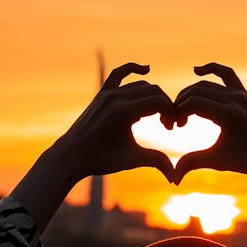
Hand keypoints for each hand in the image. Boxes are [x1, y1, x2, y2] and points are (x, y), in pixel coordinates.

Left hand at [54, 62, 175, 182]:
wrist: (70, 156)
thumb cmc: (100, 160)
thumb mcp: (131, 160)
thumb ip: (156, 161)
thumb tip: (175, 177)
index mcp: (123, 112)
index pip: (159, 102)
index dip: (171, 113)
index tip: (172, 128)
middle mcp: (115, 98)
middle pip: (153, 92)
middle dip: (166, 105)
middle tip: (168, 125)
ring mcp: (107, 93)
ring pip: (141, 85)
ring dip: (154, 96)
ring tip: (158, 116)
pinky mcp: (102, 94)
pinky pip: (118, 73)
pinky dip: (133, 69)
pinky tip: (146, 69)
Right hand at [173, 63, 246, 196]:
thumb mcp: (218, 161)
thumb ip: (193, 163)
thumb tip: (173, 179)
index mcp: (228, 114)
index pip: (192, 103)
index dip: (177, 112)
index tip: (174, 127)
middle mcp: (235, 99)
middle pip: (196, 91)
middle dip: (180, 104)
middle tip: (176, 122)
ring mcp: (240, 94)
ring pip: (206, 85)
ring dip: (190, 94)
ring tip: (182, 111)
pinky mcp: (244, 94)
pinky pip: (226, 73)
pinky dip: (211, 69)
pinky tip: (196, 70)